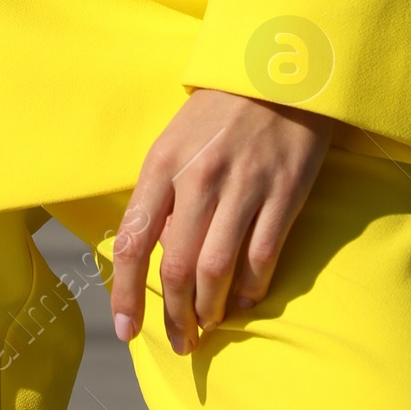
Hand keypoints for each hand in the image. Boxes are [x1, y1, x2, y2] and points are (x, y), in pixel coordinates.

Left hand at [111, 89, 332, 354]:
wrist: (279, 69)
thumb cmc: (219, 110)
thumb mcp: (175, 139)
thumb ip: (163, 193)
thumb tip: (158, 254)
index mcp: (163, 162)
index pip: (134, 240)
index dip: (126, 293)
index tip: (126, 329)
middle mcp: (199, 177)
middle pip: (179, 267)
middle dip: (175, 316)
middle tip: (180, 340)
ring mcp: (243, 185)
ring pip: (218, 271)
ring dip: (210, 311)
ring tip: (209, 326)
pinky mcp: (283, 192)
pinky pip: (262, 258)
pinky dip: (250, 291)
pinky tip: (244, 301)